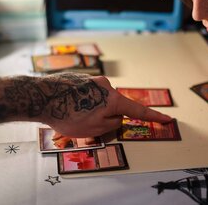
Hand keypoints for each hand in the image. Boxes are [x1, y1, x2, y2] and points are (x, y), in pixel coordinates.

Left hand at [41, 74, 172, 136]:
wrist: (40, 97)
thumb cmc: (68, 116)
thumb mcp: (95, 129)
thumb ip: (112, 124)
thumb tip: (117, 117)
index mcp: (113, 98)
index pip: (138, 111)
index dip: (154, 117)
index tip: (168, 119)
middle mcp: (105, 85)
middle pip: (113, 106)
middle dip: (105, 117)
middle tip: (85, 124)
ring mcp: (92, 79)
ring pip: (98, 100)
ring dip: (91, 110)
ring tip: (71, 115)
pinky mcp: (79, 78)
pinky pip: (86, 94)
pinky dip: (81, 103)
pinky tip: (67, 107)